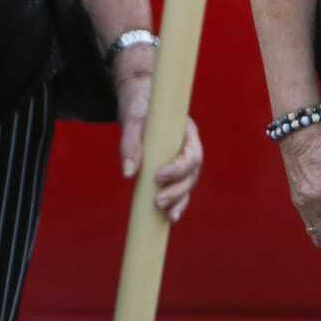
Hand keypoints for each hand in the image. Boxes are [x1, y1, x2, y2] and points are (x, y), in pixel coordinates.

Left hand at [113, 57, 204, 222]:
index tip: (158, 176)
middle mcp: (189, 147)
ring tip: (165, 213)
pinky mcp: (173, 170)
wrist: (140, 102)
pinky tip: (169, 218)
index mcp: (187, 132)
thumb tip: (128, 174)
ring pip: (188, 185)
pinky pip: (180, 189)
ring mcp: (183, 160)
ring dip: (179, 201)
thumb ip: (130, 144)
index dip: (178, 169)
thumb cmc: (139, 107)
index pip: (191, 154)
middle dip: (177, 190)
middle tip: (158, 200)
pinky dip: (176, 204)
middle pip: (192, 174)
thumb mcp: (132, 120)